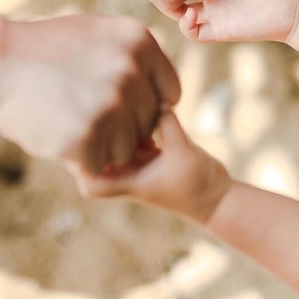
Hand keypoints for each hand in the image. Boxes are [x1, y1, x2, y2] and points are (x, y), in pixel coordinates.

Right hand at [0, 14, 178, 174]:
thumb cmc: (44, 51)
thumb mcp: (99, 36)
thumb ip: (137, 62)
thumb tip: (168, 101)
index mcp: (141, 42)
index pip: (170, 94)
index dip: (145, 108)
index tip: (118, 108)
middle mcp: (131, 70)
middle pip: (148, 125)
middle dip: (121, 129)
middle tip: (81, 114)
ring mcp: (110, 104)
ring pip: (127, 149)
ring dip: (101, 147)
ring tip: (68, 122)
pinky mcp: (85, 136)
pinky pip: (98, 166)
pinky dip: (79, 161)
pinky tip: (57, 135)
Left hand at [69, 112, 231, 224]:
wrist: (218, 199)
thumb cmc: (197, 184)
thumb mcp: (182, 151)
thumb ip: (167, 124)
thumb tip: (153, 99)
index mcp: (130, 183)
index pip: (91, 184)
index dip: (80, 166)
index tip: (84, 140)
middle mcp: (132, 176)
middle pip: (100, 159)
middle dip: (98, 139)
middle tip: (100, 114)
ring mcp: (144, 168)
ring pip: (120, 147)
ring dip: (122, 131)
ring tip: (129, 112)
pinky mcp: (158, 160)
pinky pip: (140, 142)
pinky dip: (142, 130)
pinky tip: (152, 118)